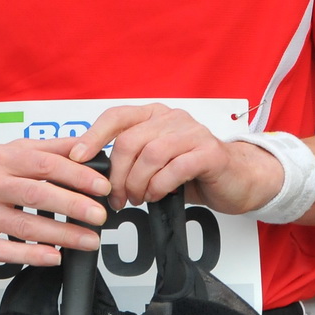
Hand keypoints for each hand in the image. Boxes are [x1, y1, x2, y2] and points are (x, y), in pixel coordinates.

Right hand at [0, 140, 110, 266]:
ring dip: (60, 234)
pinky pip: (2, 250)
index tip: (101, 186)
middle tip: (100, 215)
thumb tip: (86, 146)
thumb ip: (49, 149)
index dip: (76, 175)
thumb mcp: (9, 152)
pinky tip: (53, 257)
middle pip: (36, 194)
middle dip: (73, 205)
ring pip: (23, 225)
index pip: (45, 164)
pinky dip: (30, 255)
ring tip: (88, 240)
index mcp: (2, 159)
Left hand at [67, 104, 282, 213]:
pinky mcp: (210, 152)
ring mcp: (193, 132)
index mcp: (154, 115)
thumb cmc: (193, 171)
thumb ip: (130, 159)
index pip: (116, 116)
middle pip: (129, 141)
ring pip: (151, 154)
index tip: (76, 157)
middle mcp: (172, 117)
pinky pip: (176, 168)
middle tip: (117, 198)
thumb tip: (90, 173)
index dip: (93, 136)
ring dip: (138, 183)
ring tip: (138, 199)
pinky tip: (157, 196)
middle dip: (117, 175)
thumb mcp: (156, 161)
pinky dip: (160, 185)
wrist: (238, 179)